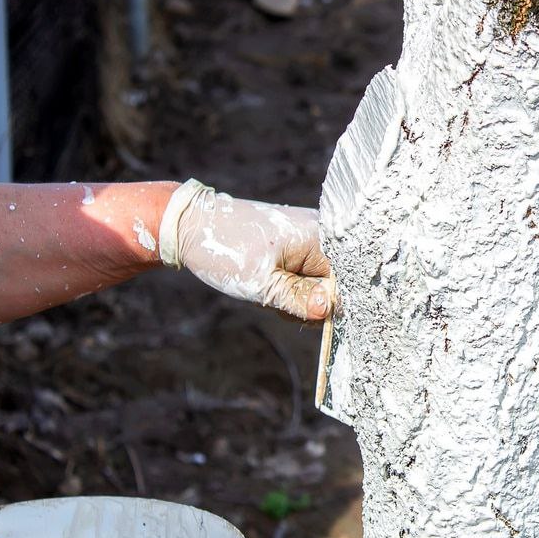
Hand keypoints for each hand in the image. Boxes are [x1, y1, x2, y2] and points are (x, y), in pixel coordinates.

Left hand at [159, 179, 332, 320]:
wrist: (192, 224)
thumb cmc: (226, 248)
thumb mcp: (261, 282)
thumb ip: (299, 300)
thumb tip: (331, 311)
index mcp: (322, 237)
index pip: (347, 282)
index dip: (329, 305)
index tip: (302, 312)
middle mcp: (323, 235)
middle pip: (335, 286)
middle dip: (308, 302)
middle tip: (276, 300)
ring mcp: (311, 240)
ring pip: (319, 286)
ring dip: (296, 298)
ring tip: (266, 288)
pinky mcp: (299, 247)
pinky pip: (306, 278)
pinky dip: (288, 288)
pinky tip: (268, 284)